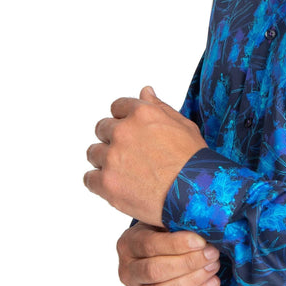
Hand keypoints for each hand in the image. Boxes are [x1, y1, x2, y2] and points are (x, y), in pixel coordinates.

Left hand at [85, 86, 206, 225]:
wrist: (196, 194)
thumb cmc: (195, 162)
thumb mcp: (184, 126)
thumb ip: (160, 107)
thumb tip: (145, 91)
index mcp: (142, 113)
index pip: (117, 107)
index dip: (124, 120)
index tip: (131, 133)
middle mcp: (124, 131)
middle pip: (102, 128)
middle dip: (113, 140)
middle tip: (130, 156)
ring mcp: (112, 157)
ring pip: (93, 153)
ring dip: (105, 161)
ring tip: (126, 173)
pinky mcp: (106, 183)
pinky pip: (89, 179)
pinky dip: (99, 183)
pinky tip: (117, 186)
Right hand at [117, 223, 220, 285]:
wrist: (158, 251)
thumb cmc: (164, 233)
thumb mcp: (163, 221)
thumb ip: (175, 223)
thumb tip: (203, 224)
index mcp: (128, 244)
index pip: (149, 245)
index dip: (177, 244)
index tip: (201, 241)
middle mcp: (128, 271)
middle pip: (155, 271)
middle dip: (188, 263)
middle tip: (212, 254)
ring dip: (192, 281)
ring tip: (213, 267)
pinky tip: (212, 283)